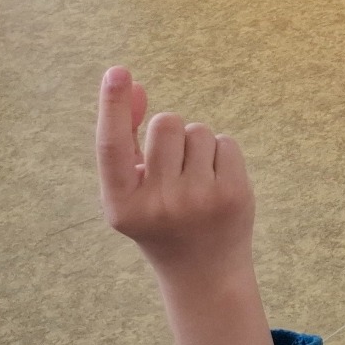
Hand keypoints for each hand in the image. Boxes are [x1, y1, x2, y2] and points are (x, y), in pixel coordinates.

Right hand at [96, 66, 274, 344]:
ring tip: (194, 182)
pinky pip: (226, 142)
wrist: (204, 273)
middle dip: (171, 132)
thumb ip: (128, 137)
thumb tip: (137, 85)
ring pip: (198, 131)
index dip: (113, 106)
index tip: (118, 71)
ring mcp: (198, 200)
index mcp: (121, 206)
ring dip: (197, 146)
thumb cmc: (160, 220)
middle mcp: (157, 204)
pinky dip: (221, 155)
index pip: (112, 146)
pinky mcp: (232, 195)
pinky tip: (216, 185)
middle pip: (166, 123)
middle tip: (172, 167)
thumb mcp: (134, 189)